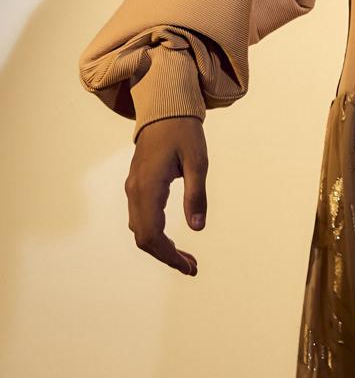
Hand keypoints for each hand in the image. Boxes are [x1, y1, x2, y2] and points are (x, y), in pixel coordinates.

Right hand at [124, 116, 208, 274]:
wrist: (164, 110)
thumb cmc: (183, 132)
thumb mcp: (197, 161)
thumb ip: (196, 194)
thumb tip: (198, 227)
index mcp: (148, 187)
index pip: (151, 234)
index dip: (168, 255)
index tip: (189, 266)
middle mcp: (135, 191)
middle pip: (144, 237)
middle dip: (166, 256)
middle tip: (192, 267)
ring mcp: (133, 189)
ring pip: (141, 230)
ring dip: (161, 247)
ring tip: (187, 259)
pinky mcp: (137, 186)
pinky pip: (141, 218)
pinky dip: (156, 234)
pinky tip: (173, 240)